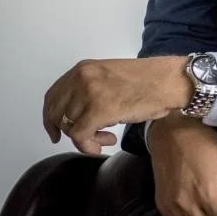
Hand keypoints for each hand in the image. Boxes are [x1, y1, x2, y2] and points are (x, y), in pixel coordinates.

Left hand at [42, 56, 191, 154]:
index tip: (55, 131)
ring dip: (87, 138)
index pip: (52, 96)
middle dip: (67, 131)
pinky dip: (90, 146)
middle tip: (84, 139)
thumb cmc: (147, 80)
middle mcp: (81, 78)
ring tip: (106, 137)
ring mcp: (88, 94)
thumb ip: (89, 88)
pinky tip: (108, 142)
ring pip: (70, 128)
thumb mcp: (109, 76)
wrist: (167, 80)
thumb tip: (76, 114)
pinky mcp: (98, 111)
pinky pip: (80, 137)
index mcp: (83, 69)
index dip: (50, 117)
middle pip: (55, 114)